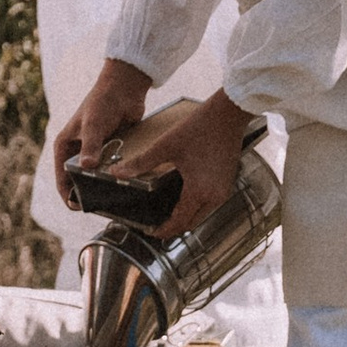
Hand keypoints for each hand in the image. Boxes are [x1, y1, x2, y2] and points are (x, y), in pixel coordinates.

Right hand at [51, 57, 152, 208]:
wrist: (125, 88)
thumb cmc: (102, 102)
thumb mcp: (93, 125)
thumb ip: (91, 146)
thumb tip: (87, 167)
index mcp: (65, 145)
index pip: (61, 177)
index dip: (67, 195)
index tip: (78, 207)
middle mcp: (77, 150)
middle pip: (78, 180)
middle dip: (86, 192)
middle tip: (97, 206)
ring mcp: (95, 151)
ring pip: (95, 176)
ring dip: (102, 185)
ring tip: (111, 200)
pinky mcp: (110, 149)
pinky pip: (110, 169)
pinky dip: (114, 176)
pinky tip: (124, 186)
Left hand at [113, 89, 250, 240]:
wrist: (228, 114)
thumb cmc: (199, 128)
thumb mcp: (167, 145)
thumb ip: (142, 162)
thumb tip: (118, 173)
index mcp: (198, 191)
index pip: (179, 222)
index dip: (164, 230)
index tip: (151, 232)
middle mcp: (214, 197)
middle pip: (192, 223)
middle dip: (175, 227)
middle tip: (157, 224)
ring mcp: (224, 191)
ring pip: (202, 215)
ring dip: (187, 217)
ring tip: (169, 212)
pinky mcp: (228, 183)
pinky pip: (211, 204)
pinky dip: (197, 207)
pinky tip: (185, 197)